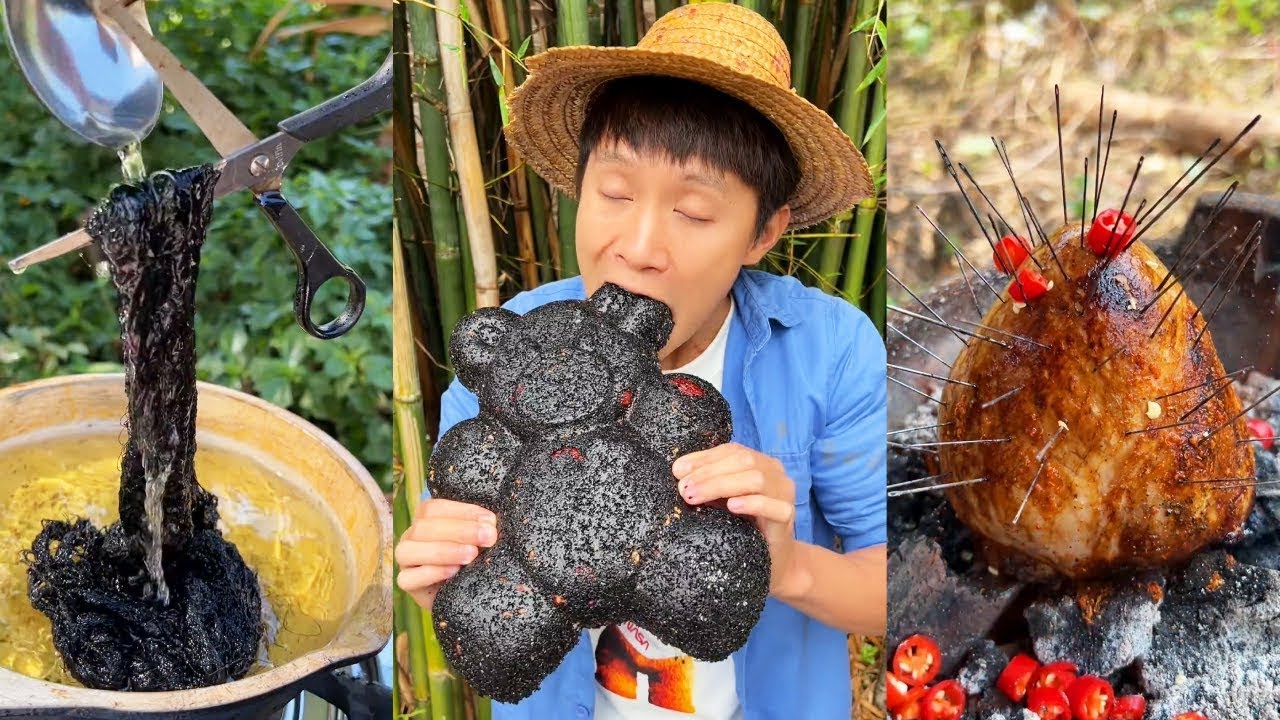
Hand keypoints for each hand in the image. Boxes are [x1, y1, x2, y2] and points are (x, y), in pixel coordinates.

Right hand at [396, 498, 497, 609]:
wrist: (465, 593)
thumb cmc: (470, 562)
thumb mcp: (476, 541)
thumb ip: (479, 529)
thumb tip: (489, 523)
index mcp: (426, 519)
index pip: (434, 508)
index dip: (462, 512)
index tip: (490, 521)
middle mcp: (411, 536)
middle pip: (424, 527)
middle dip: (460, 531)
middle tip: (489, 537)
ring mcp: (405, 561)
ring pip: (409, 550)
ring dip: (444, 550)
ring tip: (472, 554)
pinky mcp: (406, 584)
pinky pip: (408, 578)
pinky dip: (432, 573)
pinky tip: (453, 571)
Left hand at [672, 443, 801, 596]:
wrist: (772, 560)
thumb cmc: (744, 526)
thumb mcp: (721, 500)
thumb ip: (706, 482)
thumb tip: (679, 470)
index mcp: (759, 462)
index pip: (731, 451)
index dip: (704, 458)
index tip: (678, 471)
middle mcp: (774, 472)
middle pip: (743, 462)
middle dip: (708, 473)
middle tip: (683, 488)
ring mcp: (784, 493)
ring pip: (756, 480)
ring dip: (722, 486)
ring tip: (695, 497)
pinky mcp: (787, 516)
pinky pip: (774, 506)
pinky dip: (752, 503)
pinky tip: (732, 506)